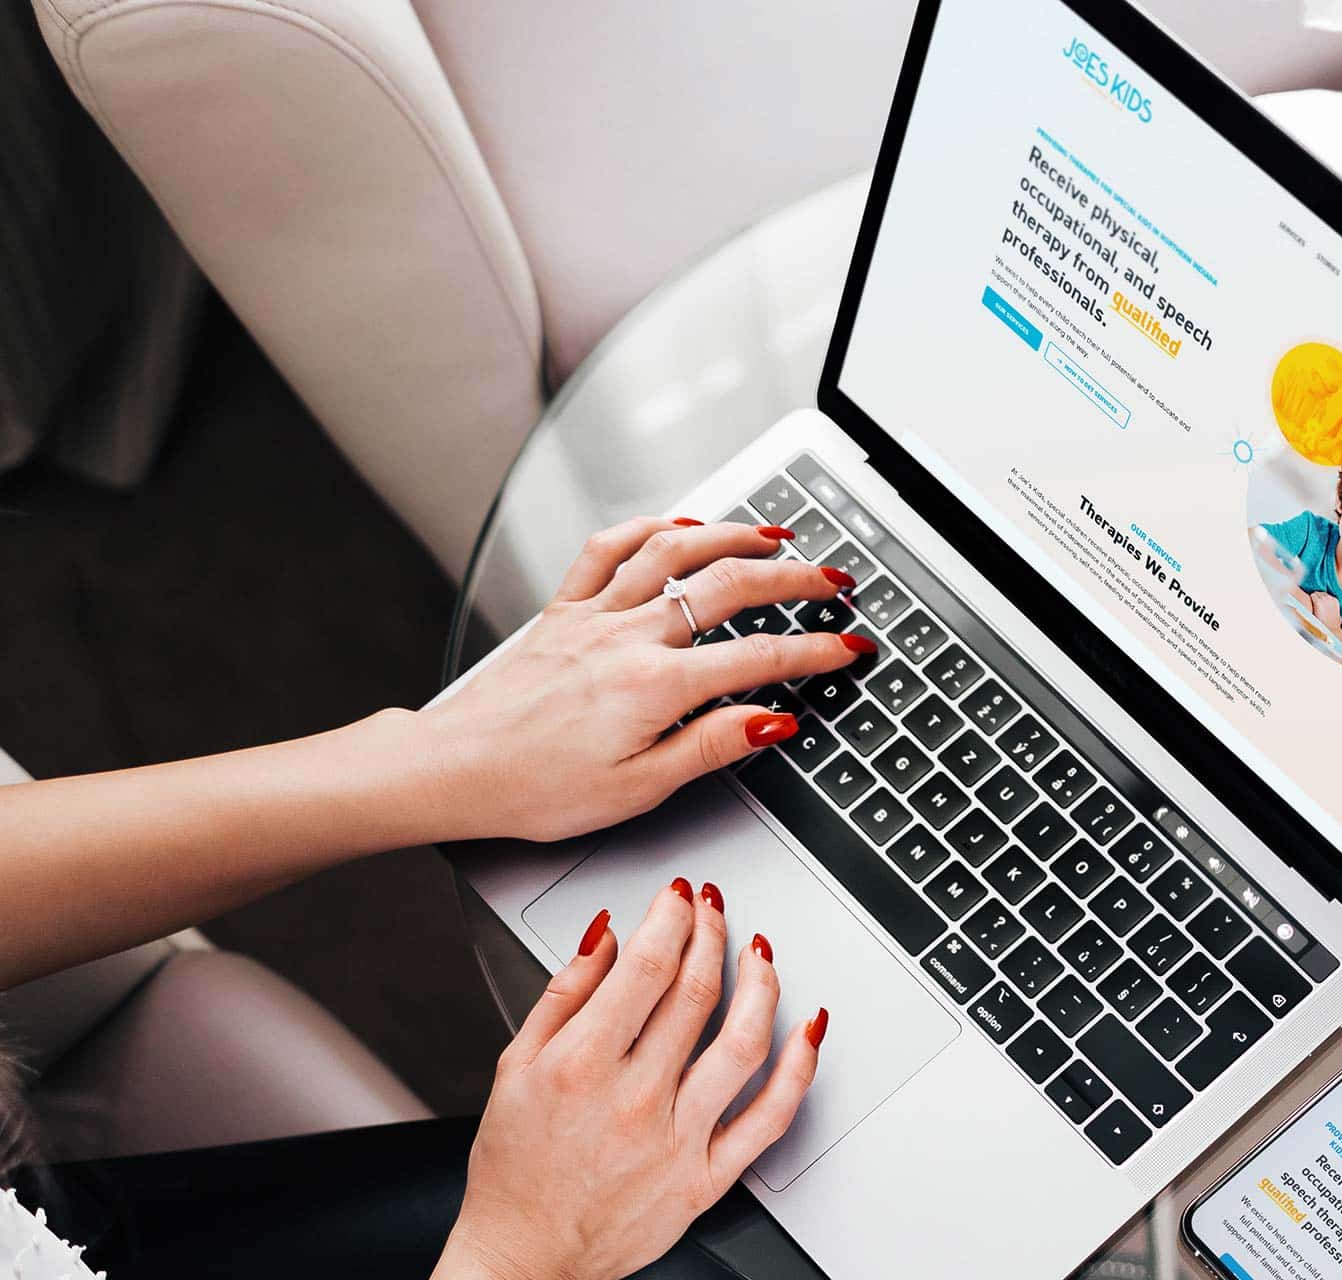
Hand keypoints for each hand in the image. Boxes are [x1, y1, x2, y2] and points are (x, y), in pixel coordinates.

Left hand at [417, 517, 868, 841]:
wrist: (454, 769)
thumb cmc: (535, 788)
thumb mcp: (637, 789)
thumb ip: (710, 746)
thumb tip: (772, 722)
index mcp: (654, 687)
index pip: (758, 659)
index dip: (814, 652)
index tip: (849, 648)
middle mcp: (628, 637)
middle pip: (728, 587)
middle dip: (794, 578)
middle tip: (833, 579)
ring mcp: (594, 616)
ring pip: (674, 552)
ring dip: (731, 535)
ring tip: (774, 534)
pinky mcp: (563, 610)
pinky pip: (610, 549)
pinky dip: (649, 528)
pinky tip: (678, 526)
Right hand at [435, 880, 825, 1279]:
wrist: (525, 1255)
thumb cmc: (516, 1167)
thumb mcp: (514, 1066)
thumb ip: (564, 993)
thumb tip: (604, 936)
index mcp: (581, 1066)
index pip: (646, 966)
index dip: (671, 917)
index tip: (678, 898)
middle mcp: (633, 1100)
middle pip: (696, 993)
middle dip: (711, 933)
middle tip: (714, 910)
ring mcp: (677, 1140)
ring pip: (743, 1044)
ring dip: (760, 984)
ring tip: (759, 951)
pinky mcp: (706, 1178)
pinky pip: (770, 1117)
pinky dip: (799, 1068)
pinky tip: (808, 1030)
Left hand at [1308, 591, 1341, 630]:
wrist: (1329, 628)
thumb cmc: (1333, 625)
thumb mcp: (1339, 618)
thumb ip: (1337, 614)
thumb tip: (1339, 618)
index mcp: (1335, 601)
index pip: (1326, 594)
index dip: (1321, 599)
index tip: (1318, 604)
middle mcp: (1330, 598)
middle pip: (1321, 593)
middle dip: (1317, 598)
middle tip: (1313, 604)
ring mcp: (1324, 599)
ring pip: (1316, 593)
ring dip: (1313, 598)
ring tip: (1311, 605)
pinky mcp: (1318, 601)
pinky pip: (1312, 596)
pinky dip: (1310, 599)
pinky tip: (1309, 604)